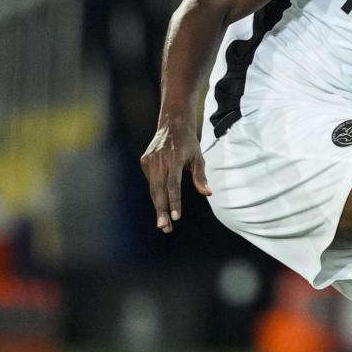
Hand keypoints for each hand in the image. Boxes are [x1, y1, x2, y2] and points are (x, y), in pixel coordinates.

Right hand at [139, 117, 210, 232]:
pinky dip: (156, 192)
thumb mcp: (198, 157)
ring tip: (163, 223)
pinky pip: (151, 181)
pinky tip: (162, 201)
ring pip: (153, 188)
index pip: (173, 185)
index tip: (175, 217)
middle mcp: (159, 161)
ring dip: (158, 206)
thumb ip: (200, 176)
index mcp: (173, 160)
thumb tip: (207, 193)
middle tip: (165, 228)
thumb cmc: (189, 143)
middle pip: (159, 191)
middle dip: (162, 210)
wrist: (172, 124)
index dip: (174, 202)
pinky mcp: (144, 161)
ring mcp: (149, 161)